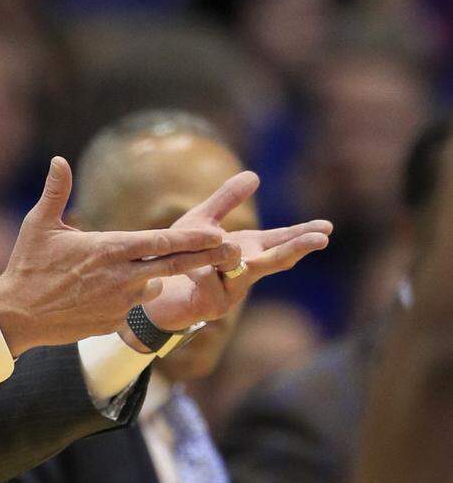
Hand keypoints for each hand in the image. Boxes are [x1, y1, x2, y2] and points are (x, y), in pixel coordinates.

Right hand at [0, 157, 239, 356]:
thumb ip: (56, 192)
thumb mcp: (39, 225)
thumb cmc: (27, 266)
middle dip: (206, 258)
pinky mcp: (114, 322)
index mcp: (108, 249)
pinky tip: (123, 293)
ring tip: (169, 271)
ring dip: (163, 278)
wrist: (17, 316)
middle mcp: (120, 277)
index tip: (218, 233)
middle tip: (235, 251)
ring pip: (156, 287)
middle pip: (174, 266)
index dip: (191, 238)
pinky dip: (136, 297)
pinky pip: (135, 306)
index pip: (160, 242)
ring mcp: (120, 303)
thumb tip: (58, 159)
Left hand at [139, 171, 330, 335]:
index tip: (327, 227)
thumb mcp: (202, 221)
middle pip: (276, 259)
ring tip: (230, 246)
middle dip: (297, 248)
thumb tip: (255, 175)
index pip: (280, 240)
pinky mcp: (213, 306)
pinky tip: (188, 271)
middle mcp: (246, 272)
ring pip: (240, 270)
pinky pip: (209, 280)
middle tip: (322, 239)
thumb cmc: (182, 256)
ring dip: (232, 256)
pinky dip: (200, 270)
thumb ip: (225, 201)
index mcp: (248, 251)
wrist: (154, 289)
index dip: (303, 233)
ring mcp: (233, 292)